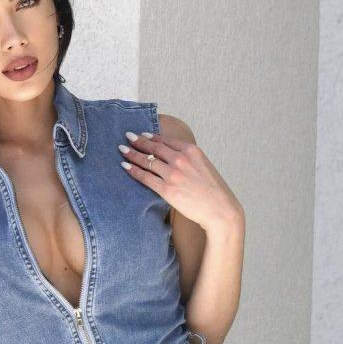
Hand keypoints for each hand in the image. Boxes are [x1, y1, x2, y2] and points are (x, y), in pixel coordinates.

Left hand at [119, 129, 242, 231]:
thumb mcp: (203, 165)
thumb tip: (172, 156)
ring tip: (122, 150)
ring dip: (132, 154)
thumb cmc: (213, 190)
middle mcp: (181, 159)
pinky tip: (125, 166)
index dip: (151, 137)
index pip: (166, 140)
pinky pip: (145, 177)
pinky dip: (133, 170)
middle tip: (127, 137)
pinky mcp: (167, 189)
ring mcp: (173, 174)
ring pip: (147, 161)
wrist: (220, 209)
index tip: (141, 135)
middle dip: (138, 141)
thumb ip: (188, 158)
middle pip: (154, 147)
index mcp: (191, 151)